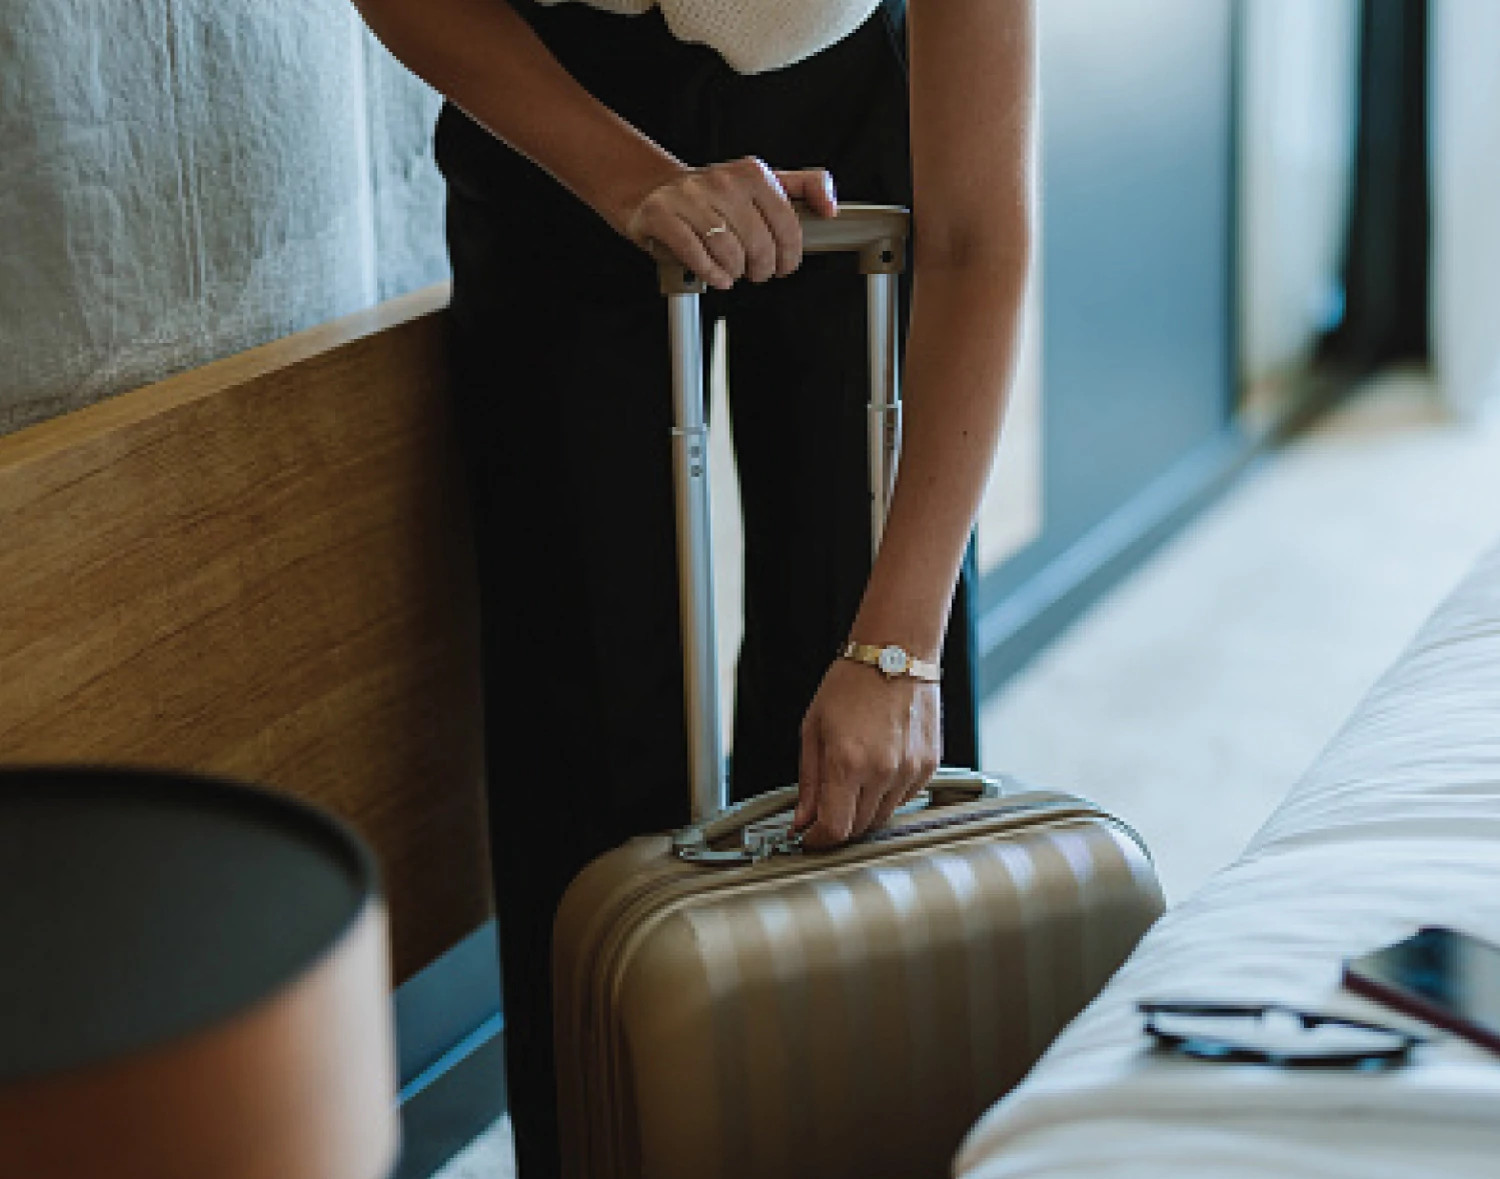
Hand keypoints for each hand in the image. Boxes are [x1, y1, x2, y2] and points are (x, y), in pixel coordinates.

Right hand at [623, 158, 837, 289]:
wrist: (655, 191)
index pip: (787, 223)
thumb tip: (831, 208)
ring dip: (735, 272)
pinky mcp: (662, 215)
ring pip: (728, 252)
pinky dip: (710, 274)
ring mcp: (690, 197)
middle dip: (762, 268)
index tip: (785, 264)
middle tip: (757, 271)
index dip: (790, 253)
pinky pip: (696, 255)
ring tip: (733, 271)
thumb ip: (804, 188)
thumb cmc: (714, 197)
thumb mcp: (762, 184)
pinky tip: (716, 276)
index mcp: (752, 172)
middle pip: (759, 243)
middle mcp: (722, 180)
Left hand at [794, 659, 941, 849]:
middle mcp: (882, 771)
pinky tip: (879, 768)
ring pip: (884, 816)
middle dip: (839, 824)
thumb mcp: (814, 729)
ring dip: (864, 810)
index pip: (835, 829)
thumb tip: (802, 821)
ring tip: (854, 779)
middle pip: (860, 827)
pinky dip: (888, 794)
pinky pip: (905, 798)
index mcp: (848, 762)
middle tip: (827, 809)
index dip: (819, 841)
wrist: (895, 653)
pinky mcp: (928, 766)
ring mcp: (910, 770)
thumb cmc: (852, 683)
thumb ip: (809, 782)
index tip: (811, 838)